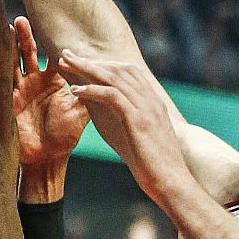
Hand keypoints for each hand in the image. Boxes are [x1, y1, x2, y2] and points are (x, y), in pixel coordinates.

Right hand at [13, 16, 88, 168]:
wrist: (45, 160)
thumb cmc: (63, 138)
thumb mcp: (80, 112)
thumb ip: (90, 93)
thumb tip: (110, 77)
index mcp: (54, 82)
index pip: (53, 56)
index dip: (53, 41)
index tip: (53, 21)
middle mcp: (36, 82)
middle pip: (29, 53)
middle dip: (25, 36)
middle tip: (22, 18)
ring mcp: (21, 90)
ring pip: (14, 62)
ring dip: (11, 46)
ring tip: (9, 26)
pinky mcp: (10, 101)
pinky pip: (4, 80)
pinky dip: (0, 66)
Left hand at [58, 51, 190, 208]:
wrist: (172, 182)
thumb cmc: (154, 166)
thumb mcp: (138, 137)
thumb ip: (125, 121)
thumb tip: (104, 113)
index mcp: (153, 102)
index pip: (127, 72)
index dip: (103, 64)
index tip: (81, 62)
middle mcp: (151, 99)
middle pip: (118, 69)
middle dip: (90, 61)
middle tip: (67, 55)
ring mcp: (147, 108)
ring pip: (114, 78)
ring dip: (87, 69)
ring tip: (65, 66)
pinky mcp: (139, 120)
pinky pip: (113, 96)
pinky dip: (93, 90)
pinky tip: (76, 91)